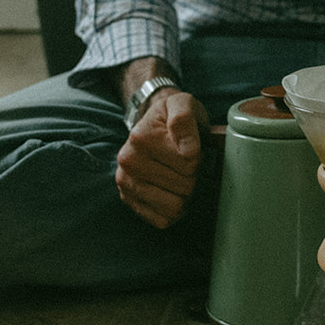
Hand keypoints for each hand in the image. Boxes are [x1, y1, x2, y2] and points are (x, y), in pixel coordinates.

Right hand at [114, 89, 207, 228]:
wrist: (152, 124)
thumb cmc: (172, 117)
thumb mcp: (183, 104)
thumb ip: (184, 118)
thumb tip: (188, 150)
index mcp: (141, 138)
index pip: (190, 164)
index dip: (198, 158)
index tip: (191, 149)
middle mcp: (128, 162)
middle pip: (184, 188)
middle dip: (193, 177)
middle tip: (186, 165)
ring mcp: (126, 183)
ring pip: (173, 208)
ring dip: (184, 197)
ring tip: (180, 179)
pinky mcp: (129, 201)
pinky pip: (161, 220)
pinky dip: (173, 211)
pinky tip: (172, 194)